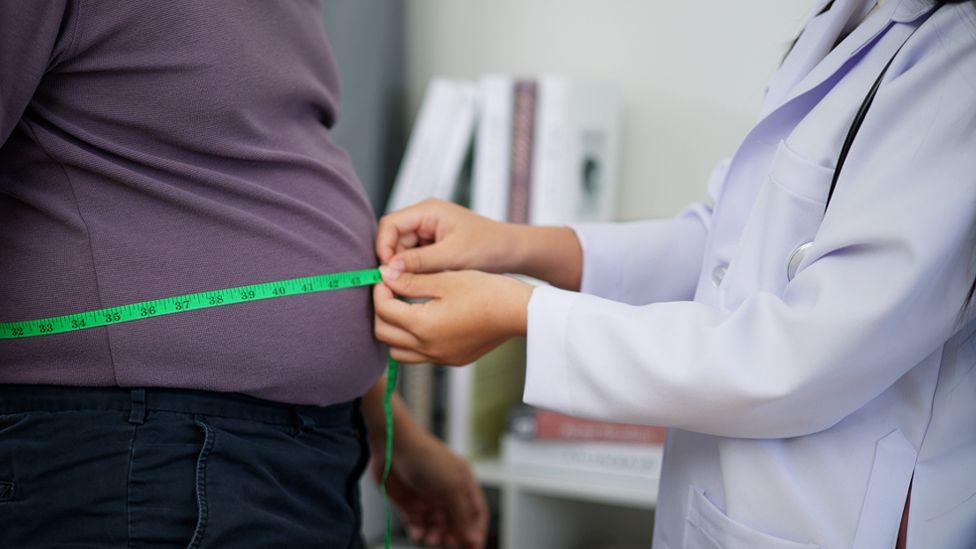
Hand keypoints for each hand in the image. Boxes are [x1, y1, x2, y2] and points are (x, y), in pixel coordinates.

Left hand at [371, 423, 487, 547]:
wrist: (392, 445)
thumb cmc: (425, 458)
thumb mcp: (451, 487)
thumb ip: (462, 515)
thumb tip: (472, 538)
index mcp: (463, 483)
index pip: (476, 512)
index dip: (476, 530)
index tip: (473, 548)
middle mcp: (446, 491)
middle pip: (456, 522)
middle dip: (454, 535)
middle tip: (448, 544)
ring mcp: (427, 497)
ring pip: (436, 526)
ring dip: (435, 536)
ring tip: (430, 539)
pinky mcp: (408, 502)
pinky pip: (416, 524)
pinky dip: (418, 532)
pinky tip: (417, 534)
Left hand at [374, 268, 532, 364]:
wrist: (518, 312)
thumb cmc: (486, 291)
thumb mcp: (445, 280)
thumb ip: (410, 280)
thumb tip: (383, 275)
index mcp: (423, 326)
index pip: (383, 310)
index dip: (379, 290)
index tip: (386, 275)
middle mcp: (428, 348)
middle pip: (383, 334)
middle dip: (381, 310)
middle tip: (390, 290)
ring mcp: (440, 357)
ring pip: (398, 351)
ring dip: (394, 330)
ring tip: (404, 307)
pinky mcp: (452, 359)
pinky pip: (420, 355)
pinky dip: (413, 340)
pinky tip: (425, 320)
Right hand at [376, 198, 517, 274]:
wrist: (513, 252)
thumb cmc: (489, 247)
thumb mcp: (452, 256)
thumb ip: (419, 262)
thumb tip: (388, 269)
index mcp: (428, 211)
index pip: (389, 224)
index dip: (383, 246)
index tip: (386, 270)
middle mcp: (425, 218)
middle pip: (393, 239)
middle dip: (394, 261)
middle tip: (399, 283)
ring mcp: (429, 232)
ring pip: (402, 252)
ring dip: (406, 268)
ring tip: (417, 283)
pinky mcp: (434, 246)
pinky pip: (415, 258)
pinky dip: (416, 271)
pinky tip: (425, 282)